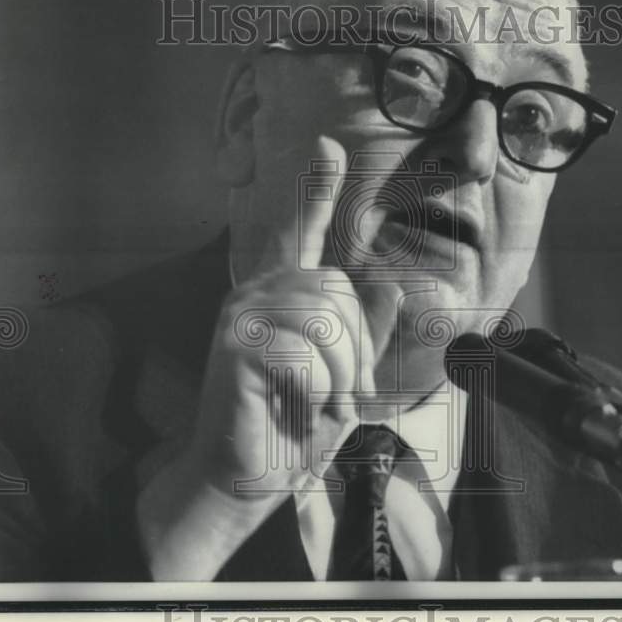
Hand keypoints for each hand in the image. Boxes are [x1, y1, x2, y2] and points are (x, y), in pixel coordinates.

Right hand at [137, 136, 395, 578]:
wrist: (249, 477)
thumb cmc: (296, 426)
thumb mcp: (346, 378)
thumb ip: (365, 333)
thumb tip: (388, 282)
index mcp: (285, 296)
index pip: (302, 231)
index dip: (316, 188)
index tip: (328, 144)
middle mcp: (258, 292)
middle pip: (339, 290)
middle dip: (356, 352)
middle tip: (340, 396)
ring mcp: (241, 313)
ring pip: (326, 318)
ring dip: (339, 374)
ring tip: (320, 403)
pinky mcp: (234, 343)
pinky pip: (305, 351)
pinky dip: (316, 390)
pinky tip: (295, 407)